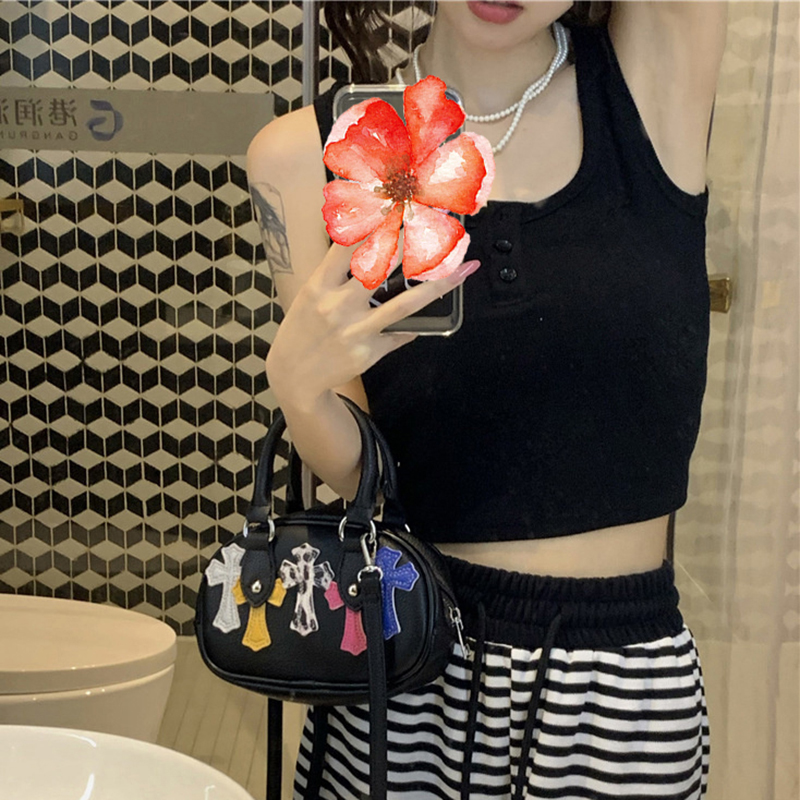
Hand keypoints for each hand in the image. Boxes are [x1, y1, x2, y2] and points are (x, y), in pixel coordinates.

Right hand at [266, 240, 480, 408]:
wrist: (294, 377)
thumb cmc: (304, 329)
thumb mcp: (311, 296)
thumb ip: (337, 274)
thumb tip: (371, 245)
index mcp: (319, 286)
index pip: (346, 247)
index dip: (371, 224)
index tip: (394, 204)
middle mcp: (337, 306)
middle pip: (381, 270)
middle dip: (412, 246)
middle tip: (439, 227)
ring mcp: (355, 330)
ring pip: (406, 305)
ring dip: (439, 285)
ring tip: (463, 269)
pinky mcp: (369, 352)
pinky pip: (402, 333)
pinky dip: (415, 325)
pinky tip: (430, 318)